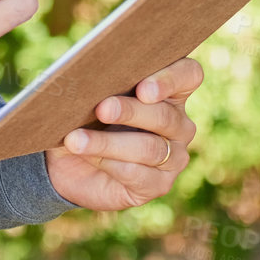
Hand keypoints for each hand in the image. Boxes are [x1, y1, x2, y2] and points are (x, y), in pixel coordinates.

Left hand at [42, 57, 202, 210]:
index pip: (189, 75)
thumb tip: (85, 76)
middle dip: (130, 111)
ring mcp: (174, 157)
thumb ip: (98, 81)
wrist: (70, 160)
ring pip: (149, 148)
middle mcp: (179, 124)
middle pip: (165, 115)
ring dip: (108, 143)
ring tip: (75, 138)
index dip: (171, 79)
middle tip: (102, 109)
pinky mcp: (158, 184)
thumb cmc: (85, 115)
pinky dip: (106, 163)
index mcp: (170, 90)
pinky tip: (85, 155)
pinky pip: (137, 174)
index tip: (143, 88)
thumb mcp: (89, 94)